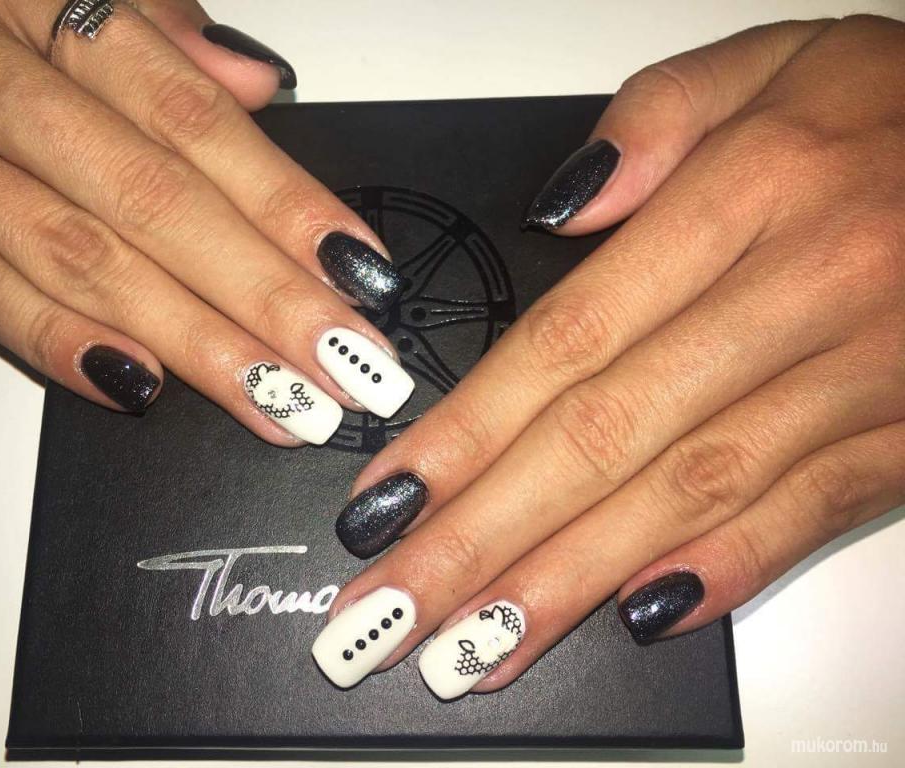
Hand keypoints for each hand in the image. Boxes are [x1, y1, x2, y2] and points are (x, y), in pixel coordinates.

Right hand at [0, 0, 413, 443]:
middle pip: (149, 197)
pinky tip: (141, 386)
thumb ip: (151, 31)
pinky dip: (55, 338)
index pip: (189, 118)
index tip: (360, 273)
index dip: (283, 200)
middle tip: (344, 363)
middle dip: (261, 292)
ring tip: (277, 400)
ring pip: (75, 254)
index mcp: (35, 4)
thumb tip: (255, 84)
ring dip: (189, 338)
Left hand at [311, 15, 904, 696]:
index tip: (386, 503)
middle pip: (605, 436)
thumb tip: (558, 210)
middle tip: (390, 611)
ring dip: (571, 580)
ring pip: (692, 493)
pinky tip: (631, 618)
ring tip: (477, 645)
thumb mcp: (773, 62)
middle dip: (483, 538)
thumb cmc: (903, 105)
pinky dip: (724, 569)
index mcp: (748, 193)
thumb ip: (653, 122)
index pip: (568, 339)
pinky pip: (814, 512)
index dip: (466, 433)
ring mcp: (867, 372)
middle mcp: (803, 289)